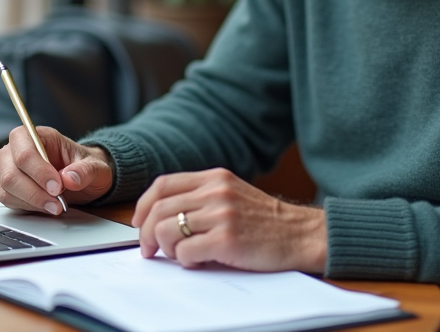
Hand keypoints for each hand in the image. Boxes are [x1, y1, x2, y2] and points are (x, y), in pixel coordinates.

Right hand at [0, 125, 114, 214]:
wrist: (82, 178)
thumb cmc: (84, 166)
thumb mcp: (95, 166)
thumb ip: (85, 170)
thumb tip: (70, 178)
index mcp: (38, 135)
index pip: (25, 152)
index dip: (39, 172)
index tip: (57, 187)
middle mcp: (17, 149)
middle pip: (11, 173)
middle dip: (35, 192)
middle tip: (57, 202)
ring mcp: (8, 167)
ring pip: (7, 189)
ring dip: (32, 201)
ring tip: (55, 206)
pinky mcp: (7, 186)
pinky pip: (8, 199)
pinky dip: (27, 206)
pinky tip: (45, 206)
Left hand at [131, 168, 326, 272]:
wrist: (300, 234)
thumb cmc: (265, 221)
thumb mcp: (233, 194)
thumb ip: (202, 196)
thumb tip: (162, 215)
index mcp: (214, 178)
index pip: (163, 185)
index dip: (144, 205)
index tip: (140, 221)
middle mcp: (215, 192)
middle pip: (159, 209)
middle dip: (147, 233)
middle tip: (149, 249)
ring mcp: (221, 215)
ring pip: (167, 229)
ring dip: (165, 247)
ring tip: (178, 254)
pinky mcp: (226, 240)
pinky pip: (185, 251)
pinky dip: (184, 260)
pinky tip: (197, 261)